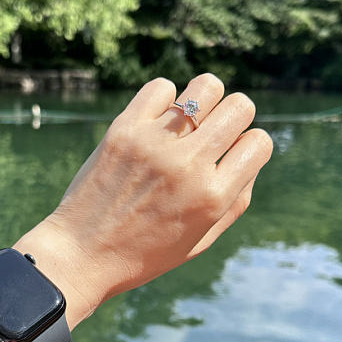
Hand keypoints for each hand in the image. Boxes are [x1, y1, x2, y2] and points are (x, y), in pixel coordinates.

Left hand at [14, 73, 272, 327]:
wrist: (82, 255)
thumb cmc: (145, 253)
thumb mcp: (201, 239)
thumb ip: (235, 198)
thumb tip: (249, 152)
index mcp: (212, 197)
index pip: (259, 143)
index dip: (251, 147)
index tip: (232, 156)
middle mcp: (188, 166)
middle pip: (240, 107)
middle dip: (236, 116)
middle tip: (215, 133)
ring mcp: (155, 144)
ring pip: (206, 87)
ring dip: (206, 98)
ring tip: (190, 118)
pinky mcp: (124, 130)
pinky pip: (161, 87)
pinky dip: (166, 98)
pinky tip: (157, 121)